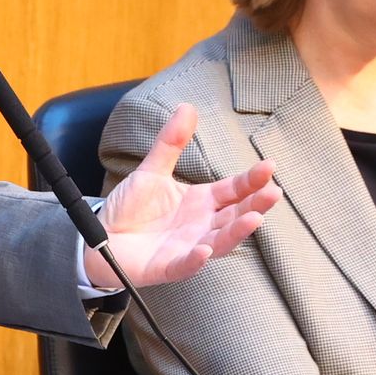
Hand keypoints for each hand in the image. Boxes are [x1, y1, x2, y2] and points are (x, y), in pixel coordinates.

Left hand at [86, 105, 277, 292]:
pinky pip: (185, 266)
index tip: (269, 166)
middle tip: (273, 192)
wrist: (102, 237)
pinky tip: (204, 250)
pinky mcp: (167, 267)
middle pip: (235, 215)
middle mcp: (201, 226)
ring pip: (219, 241)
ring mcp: (188, 248)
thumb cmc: (130, 209)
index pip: (234, 190)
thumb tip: (187, 107)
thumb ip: (171, 142)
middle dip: (255, 204)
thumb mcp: (152, 171)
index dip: (251, 180)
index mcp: (201, 202)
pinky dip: (196, 260)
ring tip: (253, 219)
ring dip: (237, 232)